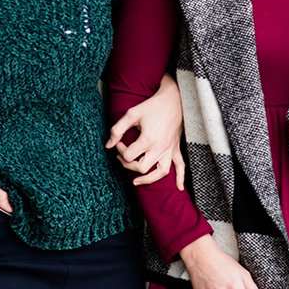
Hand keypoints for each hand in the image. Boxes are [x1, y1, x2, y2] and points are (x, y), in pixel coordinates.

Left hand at [107, 73, 185, 189]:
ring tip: (136, 181)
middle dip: (128, 164)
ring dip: (148, 179)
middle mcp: (159, 148)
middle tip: (123, 156)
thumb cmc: (152, 106)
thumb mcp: (131, 114)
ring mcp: (169, 150)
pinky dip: (180, 178)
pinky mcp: (176, 149)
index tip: (118, 142)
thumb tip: (108, 145)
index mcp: (148, 139)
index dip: (120, 150)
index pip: (129, 155)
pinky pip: (181, 166)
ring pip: (160, 172)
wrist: (173, 100)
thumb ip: (117, 129)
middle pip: (141, 167)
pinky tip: (179, 188)